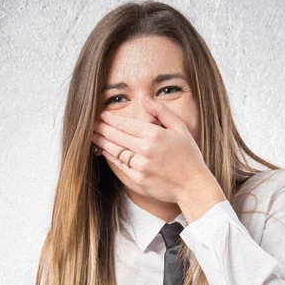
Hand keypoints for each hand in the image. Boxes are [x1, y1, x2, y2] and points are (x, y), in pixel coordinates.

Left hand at [91, 95, 210, 202]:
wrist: (193, 186)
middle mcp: (145, 149)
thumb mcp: (180, 128)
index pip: (125, 124)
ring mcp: (140, 166)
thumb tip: (144, 99)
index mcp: (154, 135)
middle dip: (101, 128)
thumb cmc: (189, 157)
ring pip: (114, 151)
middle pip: (116, 136)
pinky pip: (120, 165)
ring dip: (101, 142)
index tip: (102, 115)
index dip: (110, 119)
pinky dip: (110, 157)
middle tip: (91, 124)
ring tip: (93, 135)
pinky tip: (104, 151)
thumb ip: (161, 112)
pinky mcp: (138, 179)